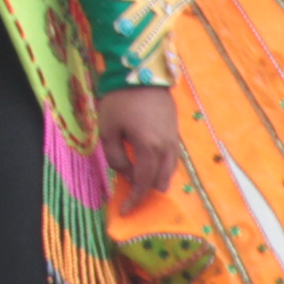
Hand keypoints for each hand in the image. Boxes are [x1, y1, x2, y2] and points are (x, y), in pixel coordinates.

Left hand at [94, 84, 181, 212]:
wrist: (141, 71)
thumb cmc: (120, 99)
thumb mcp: (108, 129)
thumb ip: (115, 156)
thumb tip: (124, 173)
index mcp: (149, 148)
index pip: (143, 183)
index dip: (134, 199)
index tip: (124, 212)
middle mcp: (167, 148)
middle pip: (160, 180)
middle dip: (146, 192)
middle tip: (131, 199)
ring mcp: (174, 139)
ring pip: (170, 170)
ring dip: (156, 180)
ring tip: (141, 185)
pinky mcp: (174, 131)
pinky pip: (172, 158)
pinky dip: (162, 168)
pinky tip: (150, 166)